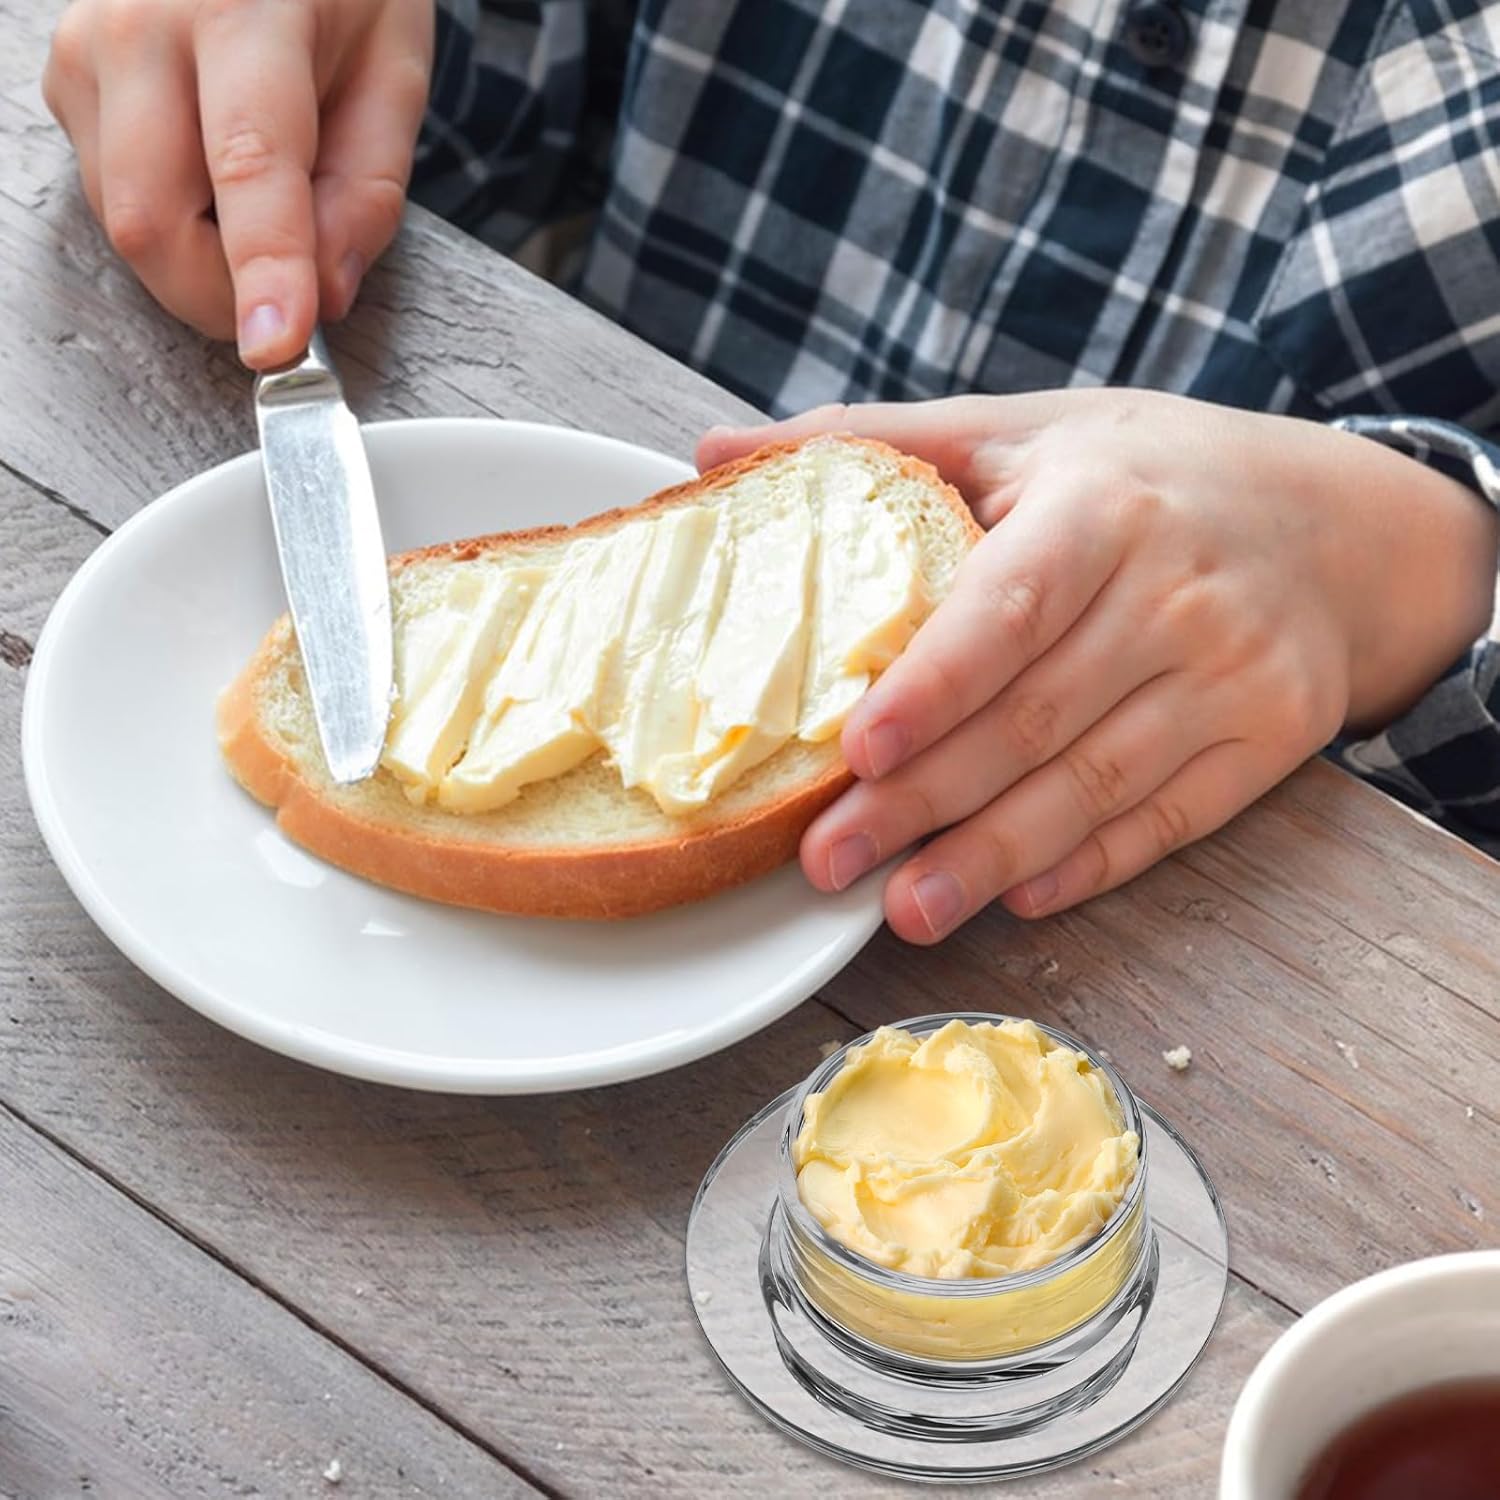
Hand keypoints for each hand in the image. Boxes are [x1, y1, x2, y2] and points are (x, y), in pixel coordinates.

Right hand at [43, 0, 433, 366]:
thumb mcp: (394, 74)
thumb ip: (368, 192)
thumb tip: (325, 293)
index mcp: (240, 8)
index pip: (249, 164)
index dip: (263, 270)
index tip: (276, 345)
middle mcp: (141, 25)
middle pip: (153, 218)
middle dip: (221, 297)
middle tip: (286, 309)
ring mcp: (87, 52)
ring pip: (125, 223)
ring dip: (201, 263)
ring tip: (262, 215)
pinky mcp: (69, 82)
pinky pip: (114, 198)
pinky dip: (175, 226)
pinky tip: (215, 181)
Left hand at [700, 393, 1499, 941]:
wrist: (1330, 519)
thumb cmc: (1144, 473)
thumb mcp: (1021, 430)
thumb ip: (872, 443)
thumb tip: (709, 453)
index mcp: (1102, 506)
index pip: (1009, 606)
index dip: (935, 684)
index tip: (857, 748)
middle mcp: (1176, 592)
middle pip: (1036, 716)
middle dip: (926, 800)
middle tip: (828, 864)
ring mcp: (1232, 672)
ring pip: (1098, 781)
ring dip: (994, 856)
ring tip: (904, 910)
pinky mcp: (1271, 736)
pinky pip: (1172, 817)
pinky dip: (1090, 864)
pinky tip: (1016, 897)